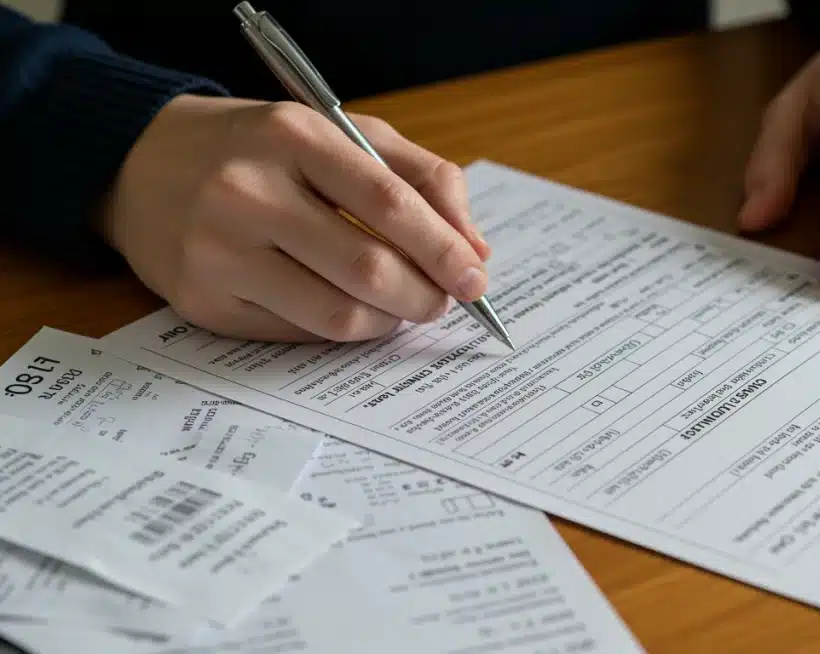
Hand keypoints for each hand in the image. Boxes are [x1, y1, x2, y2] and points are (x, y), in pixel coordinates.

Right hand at [100, 95, 490, 341]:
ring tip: (398, 304)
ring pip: (337, 314)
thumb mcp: (340, 134)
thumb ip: (420, 179)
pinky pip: (299, 335)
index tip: (476, 278)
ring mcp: (218, 252)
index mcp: (292, 137)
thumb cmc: (261, 149)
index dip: (443, 248)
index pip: (388, 201)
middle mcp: (247, 192)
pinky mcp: (202, 302)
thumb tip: (475, 250)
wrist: (140, 163)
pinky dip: (340, 329)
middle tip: (443, 301)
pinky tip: (344, 306)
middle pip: (367, 268)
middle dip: (424, 296)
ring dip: (387, 321)